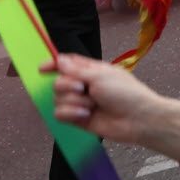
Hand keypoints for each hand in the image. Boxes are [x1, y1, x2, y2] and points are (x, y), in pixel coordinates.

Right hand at [46, 53, 179, 154]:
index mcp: (92, 71)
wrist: (137, 119)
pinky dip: (71, 113)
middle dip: (66, 85)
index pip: (68, 64)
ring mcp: (80, 103)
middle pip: (58, 82)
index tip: (42, 69)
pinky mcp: (77, 119)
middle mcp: (84, 86)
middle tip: (82, 89)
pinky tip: (86, 115)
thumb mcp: (100, 76)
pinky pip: (60, 114)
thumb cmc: (125, 93)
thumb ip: (76, 69)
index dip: (54, 65)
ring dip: (73, 102)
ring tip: (92, 106)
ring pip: (58, 99)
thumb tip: (59, 60)